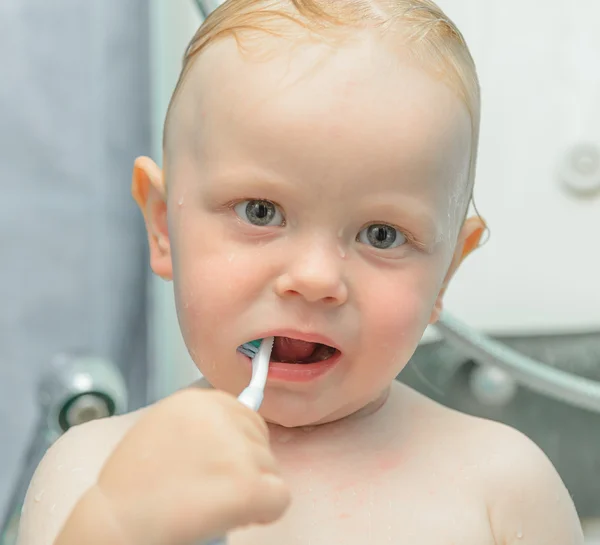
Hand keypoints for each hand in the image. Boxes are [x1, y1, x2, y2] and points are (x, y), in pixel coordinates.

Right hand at [97, 388, 289, 544]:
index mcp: (199, 400)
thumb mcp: (162, 429)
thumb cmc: (132, 485)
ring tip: (209, 501)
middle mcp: (220, 415)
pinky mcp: (247, 484)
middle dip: (246, 466)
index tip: (220, 465)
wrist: (117, 522)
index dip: (237, 446)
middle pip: (261, 440)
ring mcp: (236, 449)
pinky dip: (265, 511)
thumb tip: (241, 423)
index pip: (246, 415)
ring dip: (250, 490)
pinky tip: (234, 516)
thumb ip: (199, 422)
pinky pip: (279, 498)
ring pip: (271, 470)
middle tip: (212, 488)